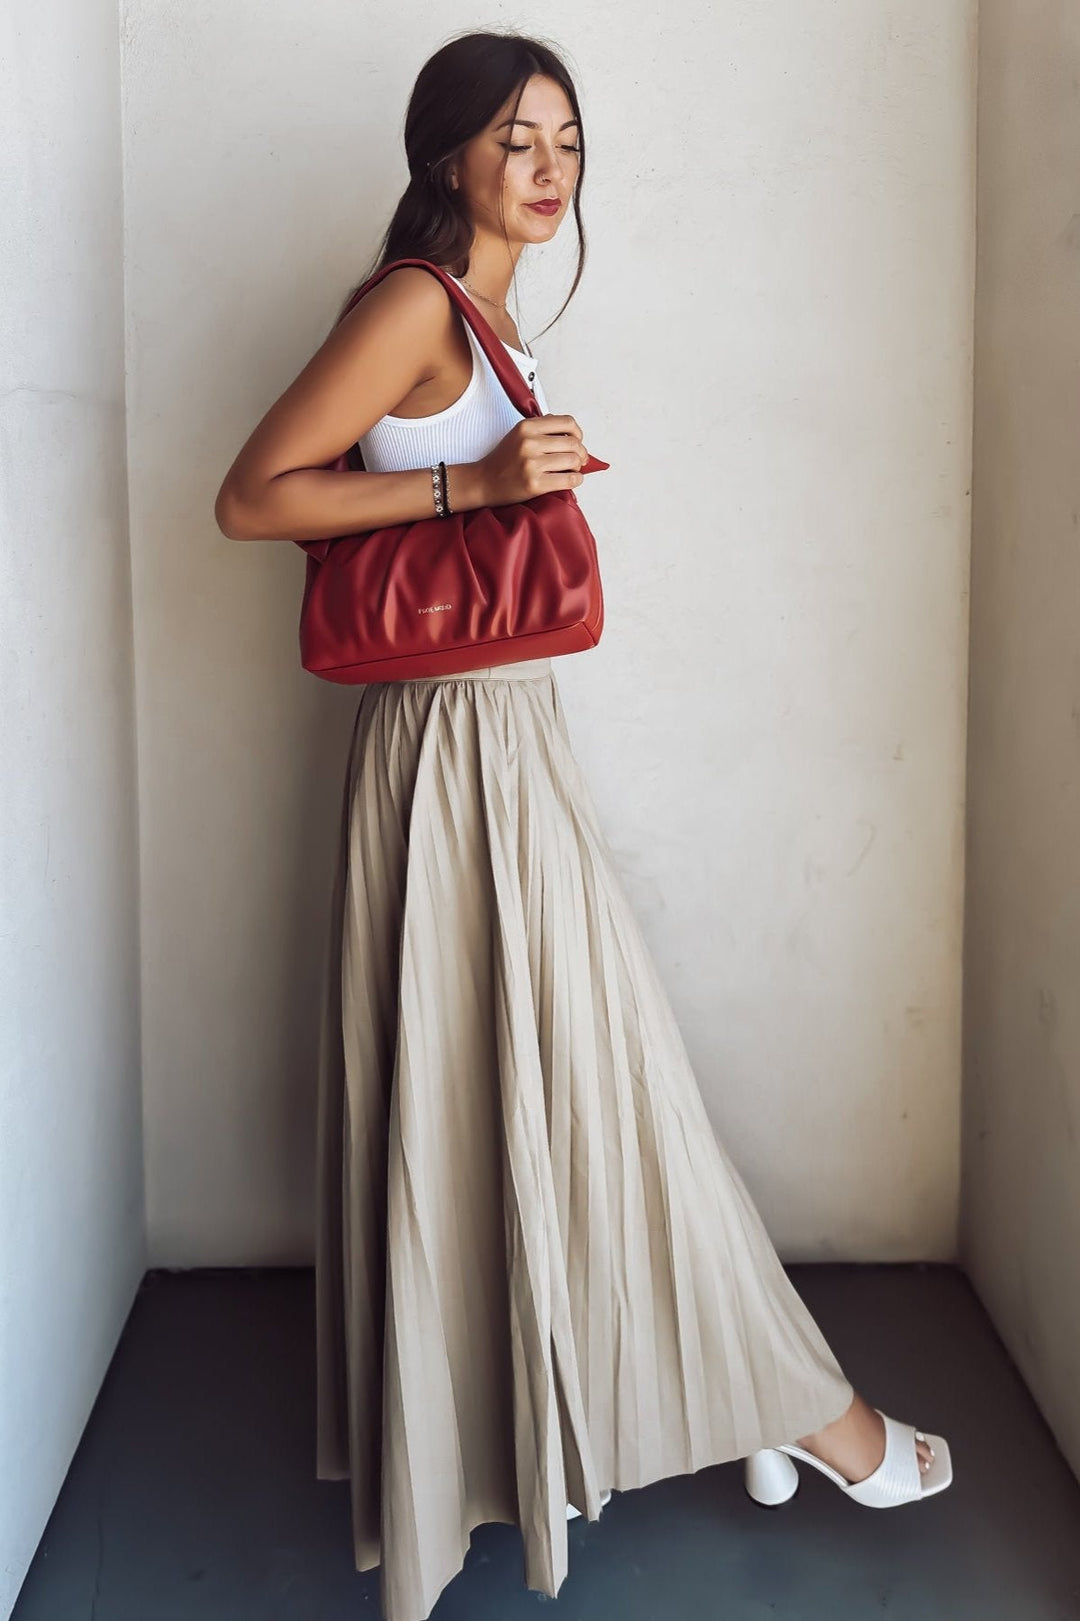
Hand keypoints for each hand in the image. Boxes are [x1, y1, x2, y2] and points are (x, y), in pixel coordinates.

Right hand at [474, 414, 590, 505]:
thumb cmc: (502, 460)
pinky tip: (572, 479)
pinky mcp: (534, 484)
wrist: (483, 482)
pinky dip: (576, 480)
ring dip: (578, 467)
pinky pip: (568, 480)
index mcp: (526, 427)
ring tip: (573, 470)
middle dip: (581, 453)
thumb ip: (542, 428)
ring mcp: (531, 464)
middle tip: (580, 460)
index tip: (578, 441)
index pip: (567, 423)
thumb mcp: (518, 434)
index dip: (578, 433)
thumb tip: (569, 429)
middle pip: (573, 443)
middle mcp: (529, 443)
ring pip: (573, 461)